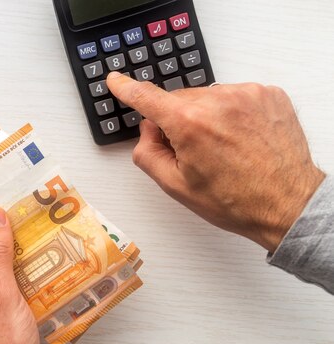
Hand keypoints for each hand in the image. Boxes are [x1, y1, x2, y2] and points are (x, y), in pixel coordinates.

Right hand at [107, 72, 324, 252]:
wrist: (287, 204)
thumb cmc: (236, 201)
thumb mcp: (175, 185)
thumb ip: (148, 153)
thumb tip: (148, 130)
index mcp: (190, 124)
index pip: (147, 97)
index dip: (126, 88)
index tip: (116, 80)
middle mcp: (218, 101)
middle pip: (179, 101)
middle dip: (177, 121)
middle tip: (193, 152)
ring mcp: (246, 94)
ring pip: (207, 97)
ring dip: (206, 116)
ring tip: (223, 148)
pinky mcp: (268, 94)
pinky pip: (234, 96)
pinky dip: (230, 112)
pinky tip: (239, 138)